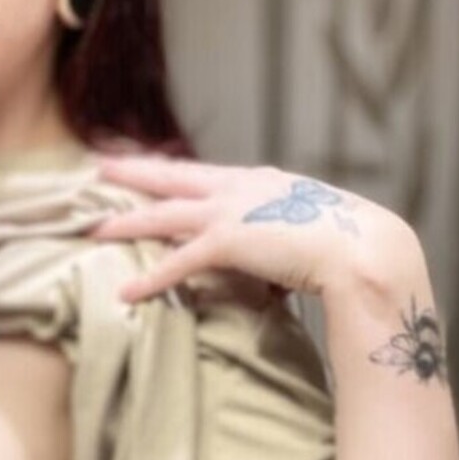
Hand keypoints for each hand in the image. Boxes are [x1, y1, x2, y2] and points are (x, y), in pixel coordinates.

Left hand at [89, 154, 406, 303]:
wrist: (364, 249)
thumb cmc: (347, 245)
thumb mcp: (306, 233)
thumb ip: (279, 243)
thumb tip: (270, 277)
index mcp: (259, 182)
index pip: (204, 173)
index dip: (173, 170)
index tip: (148, 165)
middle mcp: (240, 189)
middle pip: (172, 177)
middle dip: (133, 172)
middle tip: (99, 166)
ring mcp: (231, 212)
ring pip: (163, 215)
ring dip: (125, 224)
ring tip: (94, 230)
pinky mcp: (228, 242)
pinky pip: (177, 263)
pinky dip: (150, 280)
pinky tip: (126, 294)